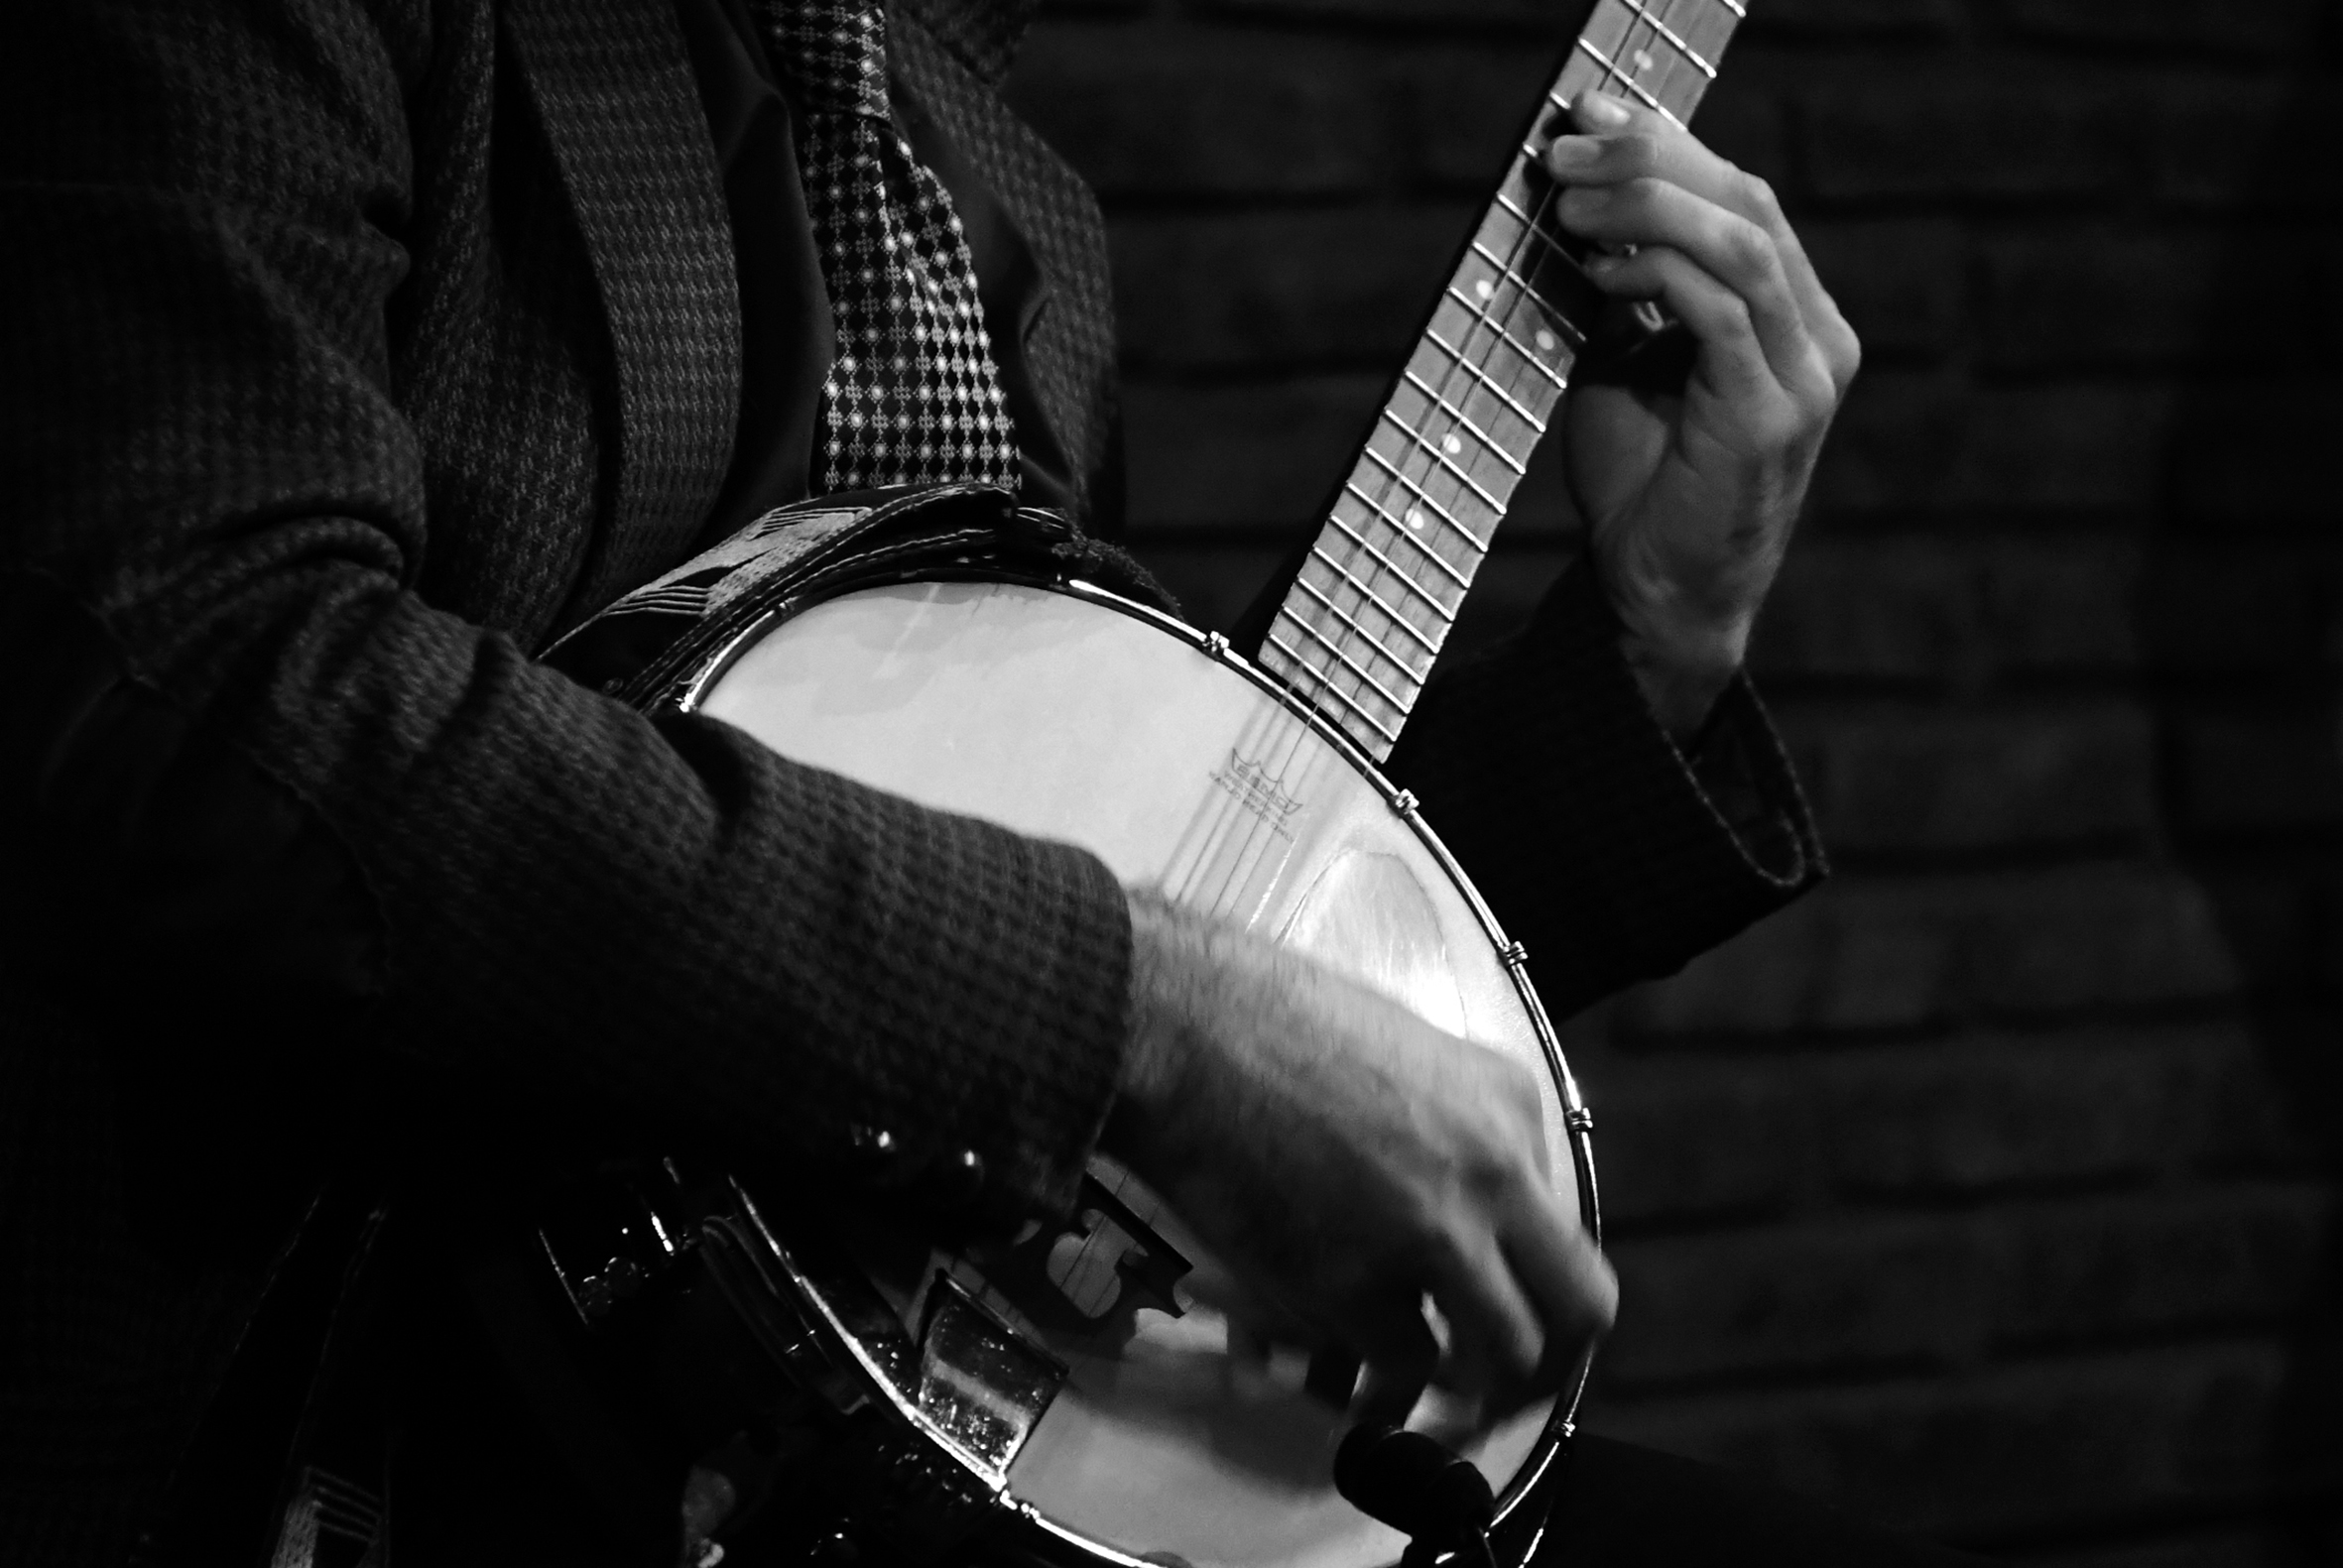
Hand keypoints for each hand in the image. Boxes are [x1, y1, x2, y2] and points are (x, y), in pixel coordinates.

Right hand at [1099, 890, 1615, 1427]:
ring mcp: (1434, 1235)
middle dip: (1550, 1364)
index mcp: (1508, 1102)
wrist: (1182, 1026)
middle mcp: (1495, 1173)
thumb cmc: (1262, 1018)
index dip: (1532, 1282)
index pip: (1564, 1225)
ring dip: (1480, 1396)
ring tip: (1443, 1411)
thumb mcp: (1400, 1053)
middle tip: (1506, 1387)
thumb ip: (1445, 1130)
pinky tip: (1362, 1398)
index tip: (1504, 1309)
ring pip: (1508, 1356)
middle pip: (1580, 1308)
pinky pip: (1402, 1366)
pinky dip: (1383, 1392)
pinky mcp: (1357, 1286)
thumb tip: (1443, 1207)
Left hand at [1544, 91, 1860, 736]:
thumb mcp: (1625, 369)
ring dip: (1647, 206)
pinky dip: (1656, 274)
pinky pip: (1721, 310)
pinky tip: (1600, 273)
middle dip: (1652, 158)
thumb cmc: (1642, 489)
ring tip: (1571, 202)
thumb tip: (1575, 208)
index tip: (1588, 118)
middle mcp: (1819, 341)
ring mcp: (1806, 379)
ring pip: (1743, 243)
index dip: (1668, 146)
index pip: (1744, 200)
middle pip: (1749, 202)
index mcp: (1796, 321)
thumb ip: (1623, 295)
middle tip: (1568, 146)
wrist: (1659, 600)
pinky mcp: (1770, 417)